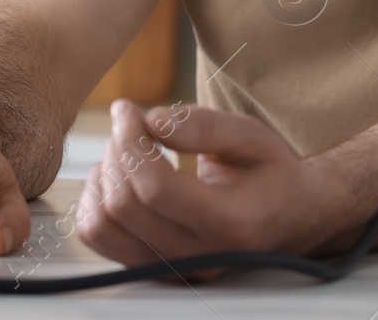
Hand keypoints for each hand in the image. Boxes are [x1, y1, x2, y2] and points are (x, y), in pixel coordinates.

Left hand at [75, 100, 331, 266]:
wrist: (283, 216)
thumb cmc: (267, 172)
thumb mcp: (251, 135)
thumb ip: (204, 125)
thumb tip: (153, 121)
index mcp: (229, 223)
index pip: (156, 188)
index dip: (130, 141)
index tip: (128, 109)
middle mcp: (198, 256)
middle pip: (124, 205)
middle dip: (116, 151)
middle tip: (130, 123)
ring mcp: (172, 268)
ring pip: (103, 225)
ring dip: (103, 176)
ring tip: (125, 150)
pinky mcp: (151, 267)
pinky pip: (97, 237)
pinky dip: (94, 200)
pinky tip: (117, 177)